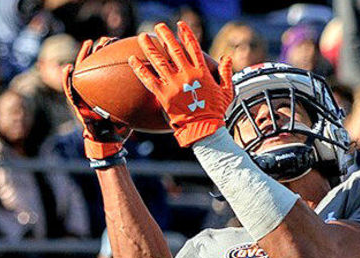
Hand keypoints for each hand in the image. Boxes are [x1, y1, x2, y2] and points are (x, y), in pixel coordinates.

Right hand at [64, 38, 131, 158]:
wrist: (109, 143)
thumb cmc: (122, 128)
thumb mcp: (133, 111)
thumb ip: (140, 102)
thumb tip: (162, 96)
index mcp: (110, 89)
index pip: (111, 67)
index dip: (114, 54)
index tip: (119, 43)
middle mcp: (98, 89)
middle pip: (97, 65)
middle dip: (100, 51)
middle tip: (105, 40)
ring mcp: (86, 94)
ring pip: (83, 72)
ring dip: (84, 57)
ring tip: (88, 45)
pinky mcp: (77, 103)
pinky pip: (71, 89)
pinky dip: (67, 78)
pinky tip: (68, 68)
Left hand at [129, 21, 233, 146]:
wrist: (204, 129)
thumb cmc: (216, 112)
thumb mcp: (227, 91)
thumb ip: (226, 73)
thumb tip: (227, 59)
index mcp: (202, 73)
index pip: (193, 48)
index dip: (186, 35)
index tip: (180, 25)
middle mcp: (187, 75)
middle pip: (174, 50)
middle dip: (166, 35)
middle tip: (159, 26)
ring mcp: (174, 84)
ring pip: (159, 61)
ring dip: (149, 47)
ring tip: (142, 37)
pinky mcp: (163, 94)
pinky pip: (148, 79)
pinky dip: (139, 68)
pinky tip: (132, 59)